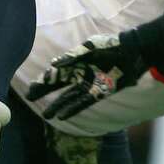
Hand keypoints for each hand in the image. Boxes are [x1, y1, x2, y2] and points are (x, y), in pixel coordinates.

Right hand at [27, 33, 146, 120]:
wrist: (133, 52)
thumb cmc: (111, 46)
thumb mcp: (90, 47)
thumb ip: (72, 56)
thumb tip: (54, 64)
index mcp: (76, 62)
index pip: (55, 73)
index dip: (44, 80)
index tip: (33, 87)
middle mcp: (80, 74)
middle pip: (58, 85)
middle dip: (44, 91)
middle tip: (29, 97)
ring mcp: (89, 84)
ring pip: (69, 97)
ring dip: (57, 105)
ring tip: (46, 115)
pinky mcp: (99, 92)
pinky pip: (83, 103)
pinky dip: (72, 109)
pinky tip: (62, 117)